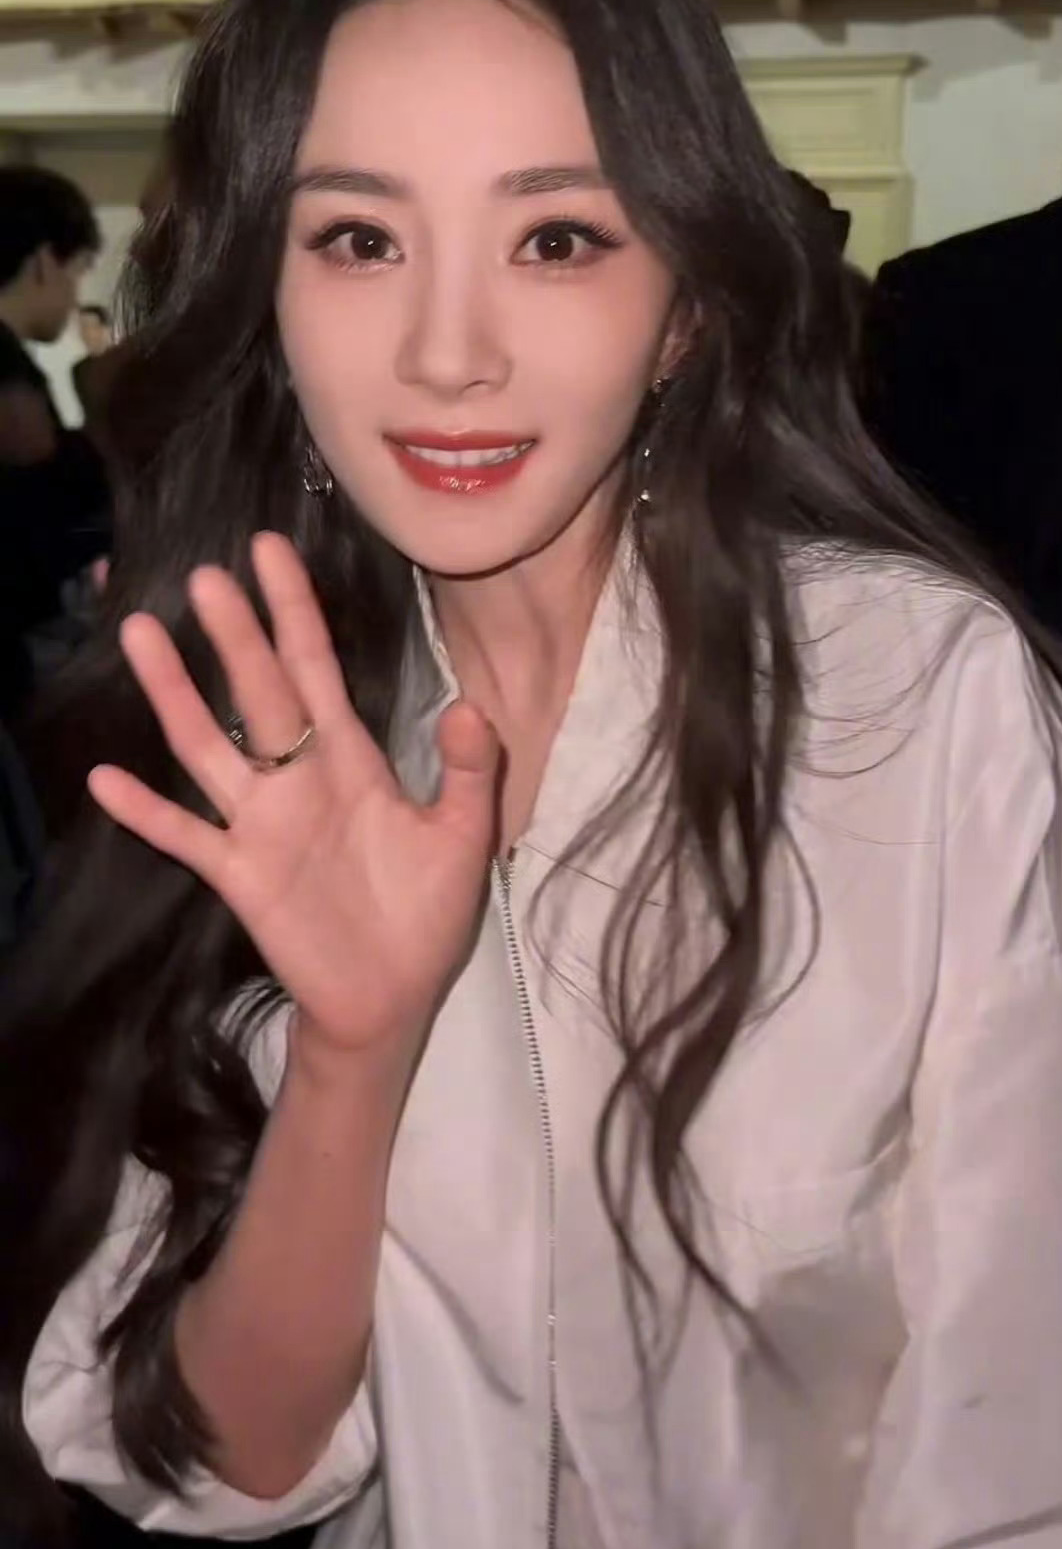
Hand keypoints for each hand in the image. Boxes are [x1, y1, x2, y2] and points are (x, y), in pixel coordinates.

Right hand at [89, 533, 498, 1059]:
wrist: (392, 998)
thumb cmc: (426, 913)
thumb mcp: (464, 837)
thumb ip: (469, 772)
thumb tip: (469, 704)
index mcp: (352, 759)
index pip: (316, 667)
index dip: (294, 610)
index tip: (269, 549)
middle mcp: (298, 778)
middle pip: (258, 691)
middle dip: (235, 634)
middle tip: (205, 575)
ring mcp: (262, 824)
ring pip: (209, 746)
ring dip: (175, 695)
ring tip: (143, 635)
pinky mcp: (240, 876)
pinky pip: (187, 837)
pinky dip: (148, 811)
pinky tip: (105, 779)